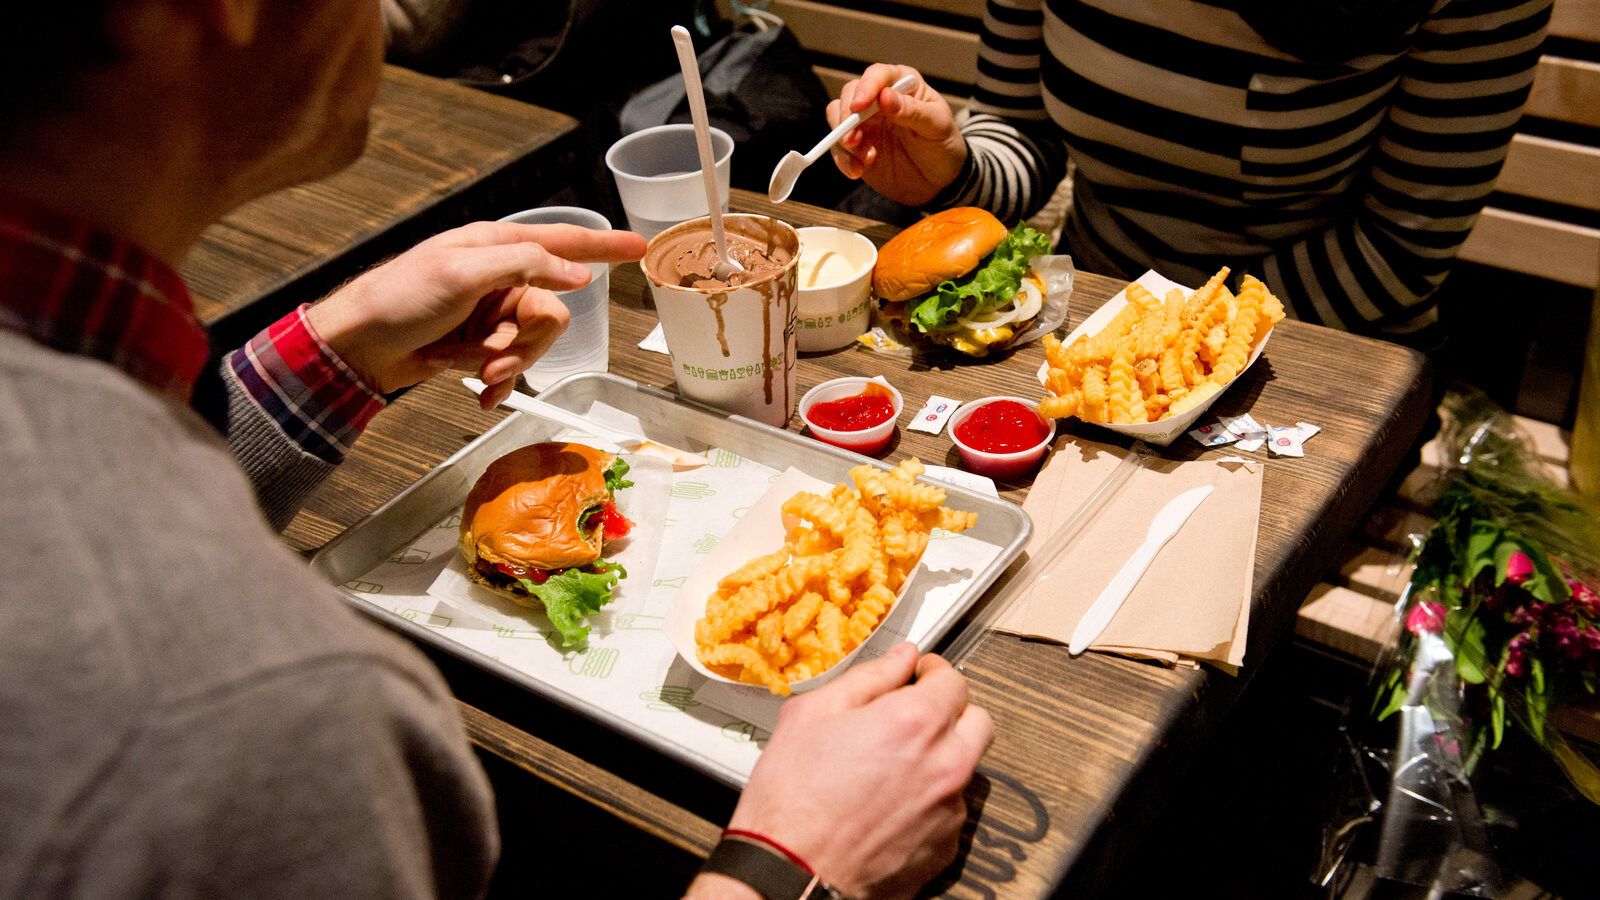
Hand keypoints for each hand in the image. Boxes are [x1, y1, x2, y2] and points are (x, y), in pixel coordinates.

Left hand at [305, 221, 645, 407]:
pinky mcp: (482, 344)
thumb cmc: (398, 299)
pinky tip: (475, 388)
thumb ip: (524, 265)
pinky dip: (496, 380)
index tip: (638, 248)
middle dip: (524, 342)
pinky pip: (513, 365)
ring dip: (503, 362)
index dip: (603, 245)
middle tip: (490, 355)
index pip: (565, 240)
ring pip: (533, 343)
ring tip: (468, 367)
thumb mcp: (462, 271)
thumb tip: (577, 275)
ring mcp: (492, 313)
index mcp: (497, 245)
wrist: (358, 348)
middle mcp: (500, 276)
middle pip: (552, 311)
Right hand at [692, 643, 992, 899]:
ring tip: (892, 767)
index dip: (932, 672)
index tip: (917, 676)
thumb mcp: (812, 715)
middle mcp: (944, 764)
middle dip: (950, 711)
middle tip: (914, 714)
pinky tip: (890, 804)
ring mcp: (949, 810)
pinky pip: (950, 810)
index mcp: (915, 723)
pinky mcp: (944, 848)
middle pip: (977, 721)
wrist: (789, 873)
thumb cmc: (791, 800)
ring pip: (965, 767)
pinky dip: (930, 801)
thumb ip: (868, 678)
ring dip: (941, 757)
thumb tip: (900, 659)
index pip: (955, 680)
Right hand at [827, 64, 967, 206]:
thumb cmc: (943, 145)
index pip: (878, 75)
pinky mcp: (857, 146)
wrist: (940, 181)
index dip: (865, 88)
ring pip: (837, 118)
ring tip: (866, 160)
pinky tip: (857, 171)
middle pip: (850, 94)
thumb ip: (913, 111)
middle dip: (847, 117)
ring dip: (844, 139)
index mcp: (903, 85)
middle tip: (854, 140)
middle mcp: (879, 99)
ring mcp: (866, 122)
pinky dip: (843, 159)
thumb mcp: (937, 127)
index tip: (859, 107)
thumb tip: (885, 96)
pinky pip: (838, 147)